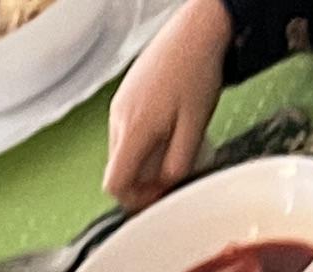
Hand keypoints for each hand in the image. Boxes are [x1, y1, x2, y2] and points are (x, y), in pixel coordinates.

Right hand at [104, 0, 228, 203]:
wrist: (197, 29)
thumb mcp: (195, 127)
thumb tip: (166, 186)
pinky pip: (130, 130)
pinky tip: (171, 124)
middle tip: (175, 171)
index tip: (158, 196)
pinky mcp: (126, 95)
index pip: (115, 184)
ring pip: (126, 150)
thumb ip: (178, 164)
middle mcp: (119, 119)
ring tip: (177, 142)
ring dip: (147, 158)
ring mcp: (120, 105)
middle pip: (120, 169)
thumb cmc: (197, 70)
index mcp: (133, 130)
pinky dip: (147, 138)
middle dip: (146, 179)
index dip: (135, 200)